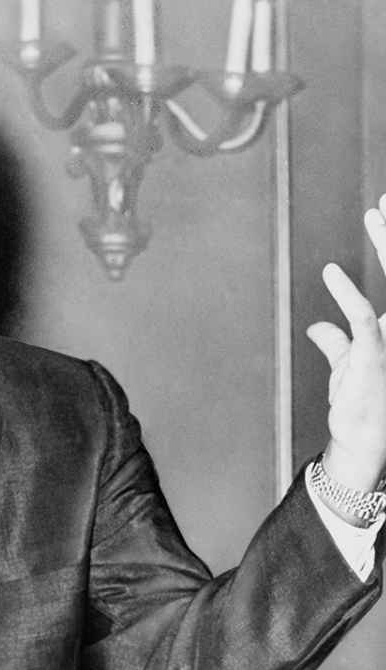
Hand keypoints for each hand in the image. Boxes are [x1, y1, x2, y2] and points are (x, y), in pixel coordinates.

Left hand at [307, 203, 385, 494]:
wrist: (360, 439)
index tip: (381, 213)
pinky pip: (364, 318)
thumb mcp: (347, 364)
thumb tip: (318, 325)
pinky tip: (329, 272)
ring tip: (375, 215)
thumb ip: (335, 340)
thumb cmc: (358, 404)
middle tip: (385, 202)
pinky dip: (347, 294)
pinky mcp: (376, 355)